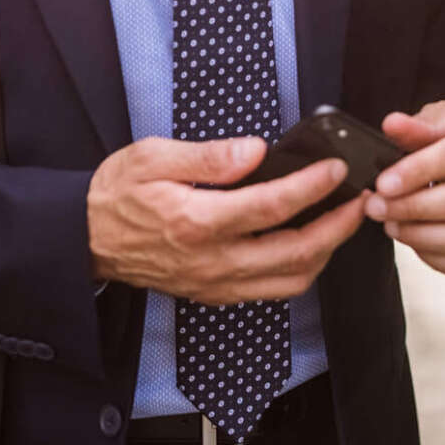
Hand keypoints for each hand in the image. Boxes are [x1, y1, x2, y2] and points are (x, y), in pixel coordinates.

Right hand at [87, 136, 367, 303]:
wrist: (84, 239)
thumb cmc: (116, 194)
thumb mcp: (153, 157)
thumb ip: (208, 156)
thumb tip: (256, 150)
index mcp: (197, 223)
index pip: (271, 207)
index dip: (312, 187)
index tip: (337, 168)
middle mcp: (213, 261)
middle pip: (295, 253)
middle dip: (337, 227)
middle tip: (361, 201)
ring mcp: (216, 283)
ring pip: (290, 280)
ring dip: (325, 253)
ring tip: (342, 221)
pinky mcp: (215, 293)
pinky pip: (271, 290)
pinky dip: (299, 269)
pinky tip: (309, 243)